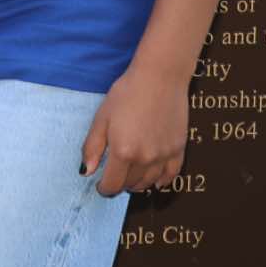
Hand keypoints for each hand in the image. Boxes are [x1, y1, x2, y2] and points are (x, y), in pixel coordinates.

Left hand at [80, 64, 188, 197]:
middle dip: (119, 184)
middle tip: (114, 175)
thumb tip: (86, 172)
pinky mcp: (179, 149)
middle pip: (130, 184)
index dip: (104, 188)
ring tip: (130, 176)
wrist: (159, 78)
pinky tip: (155, 180)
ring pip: (149, 183)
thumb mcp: (102, 118)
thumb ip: (92, 147)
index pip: (112, 184)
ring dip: (138, 183)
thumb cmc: (126, 94)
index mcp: (123, 152)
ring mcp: (164, 155)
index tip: (100, 185)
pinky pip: (171, 175)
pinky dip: (161, 181)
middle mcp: (145, 158)